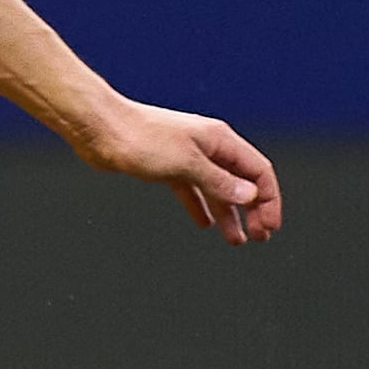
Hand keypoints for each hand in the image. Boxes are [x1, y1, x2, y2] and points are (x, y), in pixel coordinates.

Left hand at [73, 96, 282, 244]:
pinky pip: (192, 190)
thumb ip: (218, 181)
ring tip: (237, 240)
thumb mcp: (185, 163)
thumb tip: (250, 196)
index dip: (269, 199)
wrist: (99, 129)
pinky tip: (205, 224)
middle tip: (259, 237)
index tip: (269, 226)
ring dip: (229, 213)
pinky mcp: (166, 167)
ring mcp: (186, 157)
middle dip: (253, 209)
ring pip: (217, 189)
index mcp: (219, 140)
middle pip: (241, 181)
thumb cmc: (140, 138)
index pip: (258, 171)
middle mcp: (207, 147)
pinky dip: (201, 206)